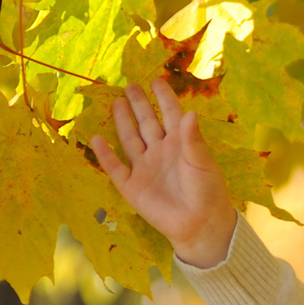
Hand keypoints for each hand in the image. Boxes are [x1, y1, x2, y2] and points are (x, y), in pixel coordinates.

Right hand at [89, 75, 238, 267]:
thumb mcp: (202, 162)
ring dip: (123, 122)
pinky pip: (115, 167)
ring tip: (116, 103)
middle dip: (139, 104)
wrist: (199, 224)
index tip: (156, 80)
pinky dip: (105, 154)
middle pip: (146, 123)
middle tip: (130, 85)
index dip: (163, 98)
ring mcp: (145, 167)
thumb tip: (190, 112)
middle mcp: (160, 151)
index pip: (170, 114)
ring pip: (130, 139)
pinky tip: (97, 138)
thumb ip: (193, 139)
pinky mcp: (132, 186)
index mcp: (180, 143)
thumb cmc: (206, 191)